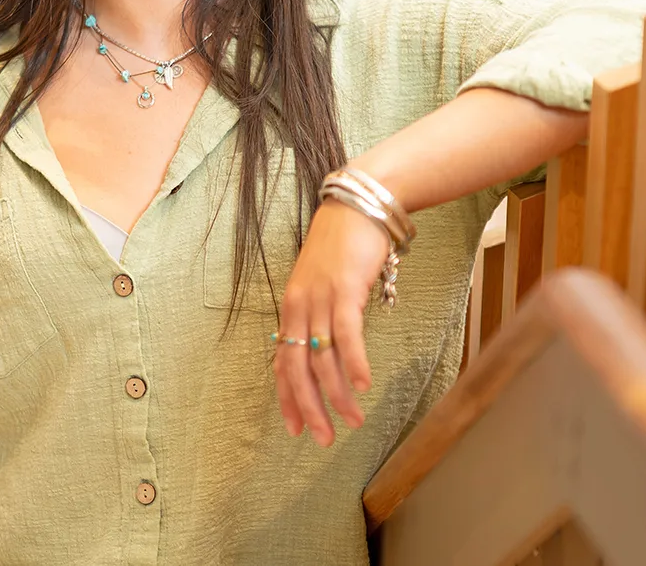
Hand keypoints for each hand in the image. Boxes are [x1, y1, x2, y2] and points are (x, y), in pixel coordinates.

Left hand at [274, 198, 390, 445]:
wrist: (357, 206)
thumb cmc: (343, 246)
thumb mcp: (323, 284)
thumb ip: (322, 316)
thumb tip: (329, 353)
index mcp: (291, 307)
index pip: (282, 362)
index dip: (287, 398)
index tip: (294, 429)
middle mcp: (299, 305)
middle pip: (296, 367)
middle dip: (308, 407)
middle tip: (323, 438)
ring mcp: (320, 297)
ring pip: (321, 357)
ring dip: (337, 394)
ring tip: (352, 420)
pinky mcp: (344, 289)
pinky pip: (346, 334)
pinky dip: (354, 362)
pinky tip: (363, 385)